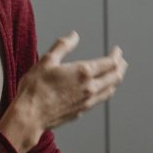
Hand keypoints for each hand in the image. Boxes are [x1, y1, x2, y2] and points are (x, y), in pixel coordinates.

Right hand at [0, 31, 126, 152]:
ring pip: (110, 90)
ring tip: (116, 74)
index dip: (116, 56)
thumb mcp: (47, 60)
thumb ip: (63, 46)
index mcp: (83, 72)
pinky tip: (102, 89)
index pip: (110, 63)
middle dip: (120, 67)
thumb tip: (74, 35)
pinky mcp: (82, 111)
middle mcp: (90, 88)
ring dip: (115, 80)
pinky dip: (106, 91)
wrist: (30, 116)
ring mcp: (87, 101)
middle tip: (122, 61)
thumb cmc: (35, 88)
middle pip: (115, 77)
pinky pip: (100, 99)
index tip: (117, 51)